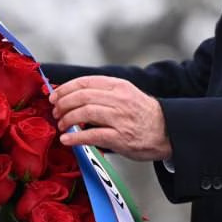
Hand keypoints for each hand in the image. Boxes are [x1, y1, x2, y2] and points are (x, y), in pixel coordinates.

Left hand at [48, 75, 172, 161]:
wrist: (167, 131)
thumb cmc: (143, 114)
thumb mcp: (127, 94)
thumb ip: (104, 92)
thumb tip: (74, 94)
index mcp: (119, 86)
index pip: (85, 82)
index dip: (65, 88)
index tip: (54, 95)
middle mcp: (119, 100)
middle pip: (82, 96)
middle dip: (63, 104)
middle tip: (55, 112)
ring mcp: (120, 118)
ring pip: (85, 113)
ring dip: (67, 119)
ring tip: (61, 125)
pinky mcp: (120, 137)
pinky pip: (92, 135)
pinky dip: (75, 137)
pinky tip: (66, 139)